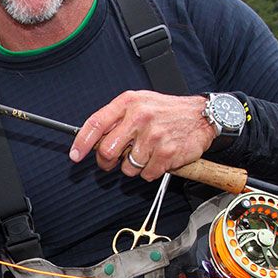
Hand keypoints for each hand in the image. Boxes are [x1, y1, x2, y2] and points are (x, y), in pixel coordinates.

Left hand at [68, 91, 214, 180]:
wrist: (202, 116)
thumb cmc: (166, 111)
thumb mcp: (140, 103)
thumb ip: (116, 119)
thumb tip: (92, 142)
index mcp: (129, 102)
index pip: (96, 124)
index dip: (82, 143)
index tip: (75, 156)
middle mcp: (140, 117)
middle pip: (107, 151)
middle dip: (108, 161)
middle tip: (116, 159)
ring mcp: (154, 136)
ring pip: (127, 167)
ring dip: (134, 166)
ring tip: (147, 152)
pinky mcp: (167, 153)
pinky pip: (146, 174)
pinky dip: (150, 171)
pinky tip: (159, 157)